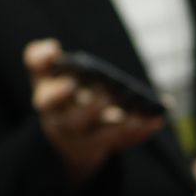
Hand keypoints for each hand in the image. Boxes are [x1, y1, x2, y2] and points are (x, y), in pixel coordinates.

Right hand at [26, 39, 164, 185]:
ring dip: (123, 126)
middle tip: (110, 93)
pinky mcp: (106, 146)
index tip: (70, 83)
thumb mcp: (42, 75)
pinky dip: (141, 132)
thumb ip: (38, 57)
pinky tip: (157, 119)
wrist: (63, 136)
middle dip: (93, 108)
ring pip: (103, 137)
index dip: (57, 93)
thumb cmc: (56, 92)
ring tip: (142, 113)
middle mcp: (64, 124)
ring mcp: (85, 139)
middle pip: (76, 121)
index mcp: (47, 102)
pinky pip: (124, 142)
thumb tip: (51, 49)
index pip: (46, 99)